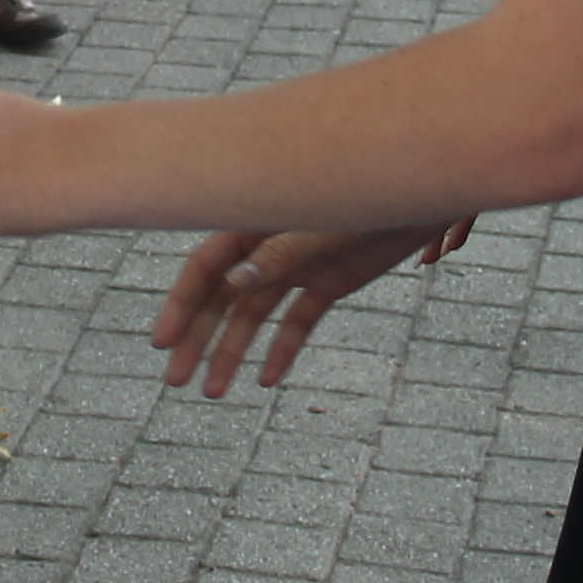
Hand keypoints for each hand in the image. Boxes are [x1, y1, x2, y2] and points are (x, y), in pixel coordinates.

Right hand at [152, 218, 476, 397]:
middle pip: (221, 299)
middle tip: (176, 382)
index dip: (180, 305)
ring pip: (254, 317)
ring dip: (233, 353)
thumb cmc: (365, 197)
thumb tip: (235, 283)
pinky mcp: (328, 283)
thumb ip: (280, 254)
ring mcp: (297, 268)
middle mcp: (268, 248)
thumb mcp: (322, 228)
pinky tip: (267, 380)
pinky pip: (297, 322)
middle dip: (197, 340)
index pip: (204, 270)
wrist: (419, 189)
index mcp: (254, 225)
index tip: (163, 343)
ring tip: (214, 392)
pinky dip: (282, 350)